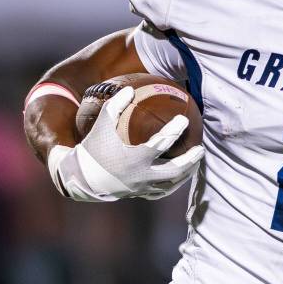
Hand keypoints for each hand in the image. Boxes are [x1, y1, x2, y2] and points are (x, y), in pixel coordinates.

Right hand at [48, 85, 203, 201]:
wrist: (82, 178)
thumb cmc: (93, 149)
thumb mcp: (102, 126)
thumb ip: (115, 106)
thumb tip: (130, 89)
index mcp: (134, 159)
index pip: (161, 144)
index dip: (174, 131)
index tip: (183, 119)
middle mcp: (141, 176)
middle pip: (174, 170)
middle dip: (190, 160)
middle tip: (200, 148)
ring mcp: (142, 188)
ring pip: (172, 184)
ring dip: (186, 173)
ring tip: (195, 161)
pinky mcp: (140, 194)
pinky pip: (163, 191)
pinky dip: (173, 184)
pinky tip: (181, 175)